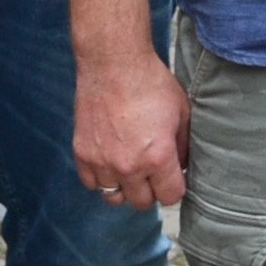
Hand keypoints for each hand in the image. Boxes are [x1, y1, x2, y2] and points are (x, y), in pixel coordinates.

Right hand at [74, 50, 189, 209]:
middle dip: (151, 189)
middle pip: (142, 202)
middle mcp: (129, 166)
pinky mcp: (82, 153)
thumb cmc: (151, 82)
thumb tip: (182, 166)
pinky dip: (101, 177)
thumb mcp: (181, 112)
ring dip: (125, 187)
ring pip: (114, 198)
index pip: (170, 197)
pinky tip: (110, 159)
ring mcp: (102, 162)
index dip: (174, 187)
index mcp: (158, 157)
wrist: (113, 63)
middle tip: (152, 170)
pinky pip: (92, 183)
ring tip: (130, 166)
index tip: (172, 176)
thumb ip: (183, 146)